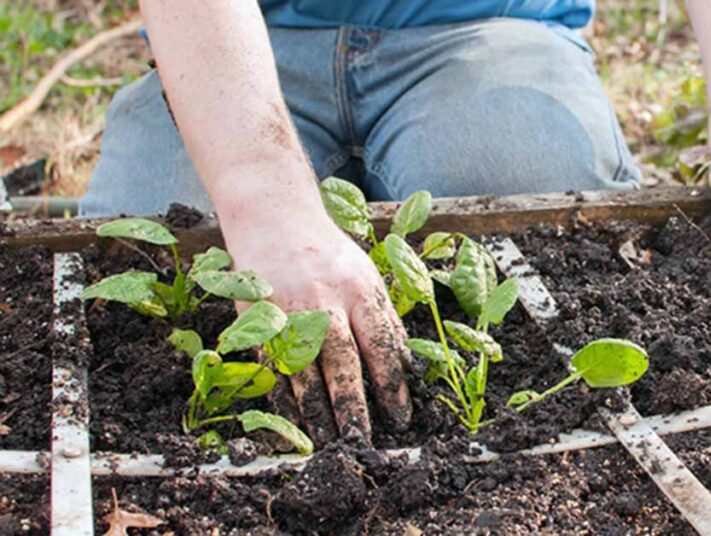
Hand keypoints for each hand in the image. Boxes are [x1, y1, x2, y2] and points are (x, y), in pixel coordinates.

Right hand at [220, 206, 411, 445]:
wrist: (274, 221)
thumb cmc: (330, 255)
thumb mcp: (367, 277)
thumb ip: (386, 320)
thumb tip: (409, 366)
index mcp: (358, 289)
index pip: (380, 344)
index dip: (392, 385)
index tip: (402, 418)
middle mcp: (323, 301)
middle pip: (341, 361)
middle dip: (352, 405)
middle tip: (362, 442)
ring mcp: (287, 311)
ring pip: (303, 369)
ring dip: (316, 411)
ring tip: (329, 442)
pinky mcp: (258, 319)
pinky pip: (272, 366)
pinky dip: (283, 396)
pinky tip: (294, 421)